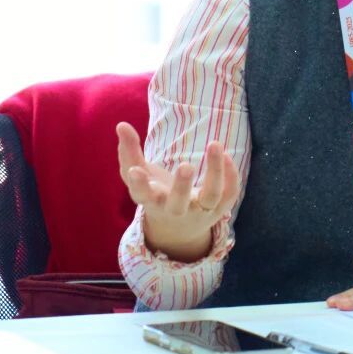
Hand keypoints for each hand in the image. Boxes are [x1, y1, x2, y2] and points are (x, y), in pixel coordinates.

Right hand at [116, 122, 239, 262]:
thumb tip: (121, 125)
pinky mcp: (219, 209)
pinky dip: (231, 177)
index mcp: (151, 201)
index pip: (142, 196)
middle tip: (186, 166)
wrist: (178, 228)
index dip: (138, 184)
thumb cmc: (155, 193)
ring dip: (215, 172)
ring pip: (210, 196)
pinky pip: (228, 195)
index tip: (135, 171)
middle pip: (178, 204)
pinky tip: (227, 155)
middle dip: (182, 186)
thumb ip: (129, 151)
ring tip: (214, 144)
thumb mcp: (139, 175)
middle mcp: (175, 209)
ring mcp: (199, 211)